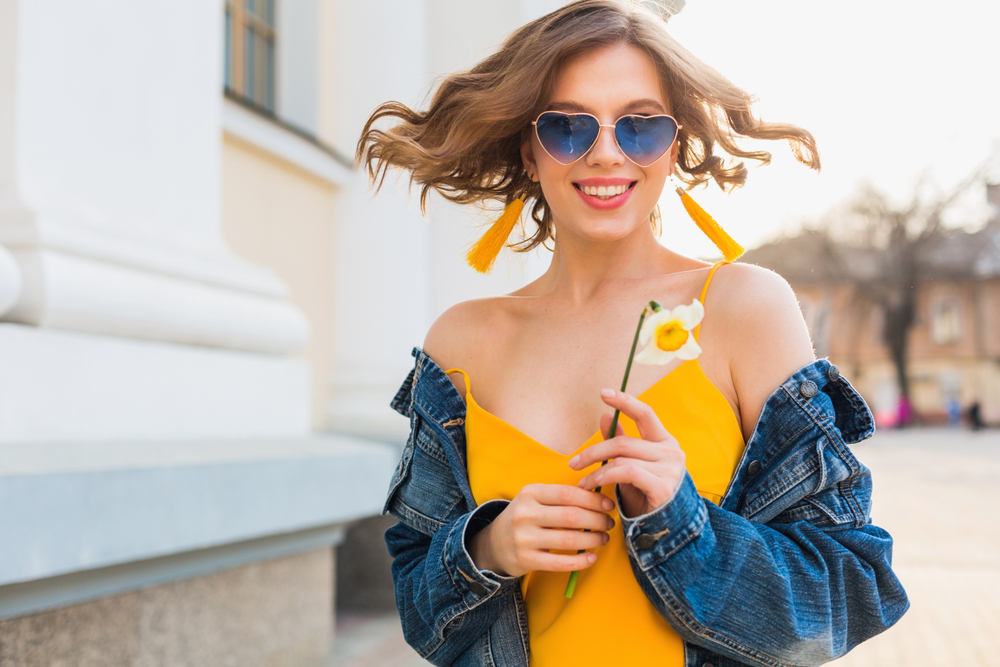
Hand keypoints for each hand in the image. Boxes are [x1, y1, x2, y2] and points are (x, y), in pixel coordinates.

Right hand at [467, 483, 615, 577]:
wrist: (494, 543)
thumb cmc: (525, 518)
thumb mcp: (535, 499)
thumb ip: (560, 497)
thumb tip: (598, 496)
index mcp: (530, 493)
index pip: (568, 494)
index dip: (593, 499)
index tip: (609, 505)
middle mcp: (525, 514)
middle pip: (571, 517)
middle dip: (597, 520)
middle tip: (609, 523)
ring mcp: (524, 538)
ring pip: (568, 540)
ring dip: (593, 540)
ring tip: (603, 538)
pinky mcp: (525, 560)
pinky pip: (560, 563)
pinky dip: (580, 561)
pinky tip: (592, 558)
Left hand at [569, 388, 685, 517]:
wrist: (665, 528)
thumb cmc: (646, 495)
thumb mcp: (631, 466)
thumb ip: (620, 441)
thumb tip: (605, 415)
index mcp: (665, 441)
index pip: (645, 413)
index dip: (624, 401)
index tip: (604, 392)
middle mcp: (671, 452)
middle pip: (624, 441)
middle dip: (594, 451)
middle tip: (573, 462)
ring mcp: (670, 469)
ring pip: (622, 458)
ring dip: (596, 469)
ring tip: (582, 480)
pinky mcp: (663, 486)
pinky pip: (627, 473)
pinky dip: (605, 477)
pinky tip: (593, 485)